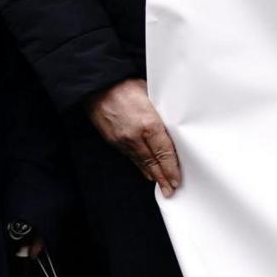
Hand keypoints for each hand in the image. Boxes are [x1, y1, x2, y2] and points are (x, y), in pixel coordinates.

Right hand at [89, 78, 181, 197]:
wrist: (99, 86)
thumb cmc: (127, 86)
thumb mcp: (154, 98)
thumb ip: (163, 116)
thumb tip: (175, 127)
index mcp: (149, 124)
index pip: (164, 153)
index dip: (171, 169)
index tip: (177, 180)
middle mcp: (135, 136)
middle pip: (152, 162)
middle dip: (163, 178)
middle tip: (171, 191)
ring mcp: (122, 140)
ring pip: (141, 162)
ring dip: (152, 174)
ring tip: (161, 185)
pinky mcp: (113, 140)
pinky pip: (129, 157)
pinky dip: (139, 165)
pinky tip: (146, 171)